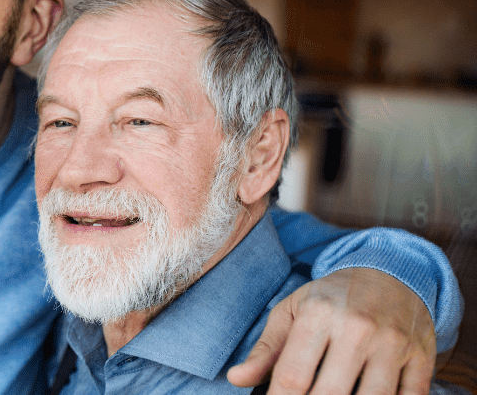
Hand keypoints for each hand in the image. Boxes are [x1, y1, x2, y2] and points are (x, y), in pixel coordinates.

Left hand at [227, 268, 435, 394]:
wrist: (392, 274)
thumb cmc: (332, 298)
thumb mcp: (292, 312)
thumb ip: (266, 350)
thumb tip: (235, 379)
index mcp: (318, 314)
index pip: (292, 376)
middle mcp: (357, 327)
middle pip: (330, 393)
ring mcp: (393, 344)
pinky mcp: (422, 358)